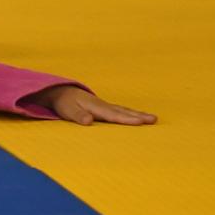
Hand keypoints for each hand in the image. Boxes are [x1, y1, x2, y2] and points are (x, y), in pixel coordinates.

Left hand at [28, 84, 156, 125]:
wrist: (61, 92)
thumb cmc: (64, 103)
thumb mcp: (67, 110)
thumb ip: (78, 116)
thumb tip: (88, 121)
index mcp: (96, 107)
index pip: (114, 115)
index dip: (127, 119)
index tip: (141, 122)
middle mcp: (103, 105)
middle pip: (123, 111)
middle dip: (139, 116)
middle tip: (154, 119)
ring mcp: (104, 105)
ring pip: (124, 110)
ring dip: (137, 114)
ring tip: (152, 118)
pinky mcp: (104, 108)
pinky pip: (120, 111)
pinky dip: (130, 113)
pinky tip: (137, 117)